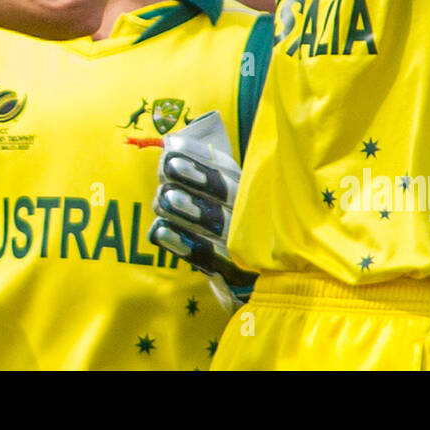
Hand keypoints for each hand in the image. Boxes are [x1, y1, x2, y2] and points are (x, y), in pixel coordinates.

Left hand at [147, 111, 255, 310]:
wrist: (269, 284)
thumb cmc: (238, 232)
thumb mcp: (232, 199)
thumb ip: (206, 173)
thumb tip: (170, 145)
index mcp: (251, 192)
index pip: (225, 168)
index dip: (198, 156)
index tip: (172, 147)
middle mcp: (252, 216)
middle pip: (223, 192)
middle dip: (193, 177)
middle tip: (166, 167)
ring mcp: (245, 247)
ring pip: (213, 222)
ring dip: (186, 208)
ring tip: (164, 197)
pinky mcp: (233, 276)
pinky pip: (205, 258)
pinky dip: (182, 243)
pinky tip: (160, 231)